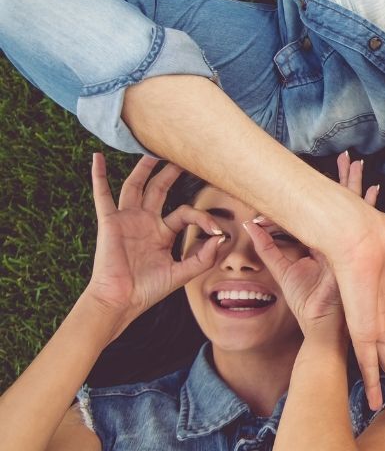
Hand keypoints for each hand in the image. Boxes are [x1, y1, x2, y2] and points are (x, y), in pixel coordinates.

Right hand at [84, 153, 222, 330]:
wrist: (122, 300)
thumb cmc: (148, 290)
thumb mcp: (182, 274)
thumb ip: (203, 258)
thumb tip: (220, 238)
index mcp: (162, 233)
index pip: (185, 212)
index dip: (202, 217)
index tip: (217, 230)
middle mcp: (145, 222)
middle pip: (159, 189)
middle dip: (170, 173)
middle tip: (182, 154)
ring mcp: (127, 220)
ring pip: (135, 186)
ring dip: (143, 168)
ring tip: (151, 149)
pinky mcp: (110, 222)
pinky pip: (102, 195)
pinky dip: (99, 176)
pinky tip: (97, 158)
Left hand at [242, 153, 384, 337]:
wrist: (320, 330)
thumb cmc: (307, 306)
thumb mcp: (283, 272)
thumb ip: (268, 248)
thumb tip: (249, 225)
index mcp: (330, 247)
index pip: (332, 211)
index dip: (335, 191)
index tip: (338, 169)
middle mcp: (343, 246)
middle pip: (347, 205)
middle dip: (348, 181)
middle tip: (351, 158)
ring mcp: (351, 250)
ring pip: (354, 211)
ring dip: (354, 187)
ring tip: (356, 163)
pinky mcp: (354, 257)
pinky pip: (353, 230)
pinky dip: (363, 211)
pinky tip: (371, 192)